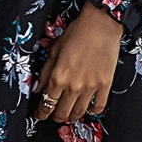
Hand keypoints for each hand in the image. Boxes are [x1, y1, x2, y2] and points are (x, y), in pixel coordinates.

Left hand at [33, 0, 123, 122]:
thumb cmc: (76, 33)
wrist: (101, 25)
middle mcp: (73, 86)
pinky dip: (92, 111)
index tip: (39, 115)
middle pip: (61, 112)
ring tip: (69, 113)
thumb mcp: (54, 49)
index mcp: (58, 77)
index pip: (46, 104)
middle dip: (55, 117)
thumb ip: (45, 72)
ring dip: (71, 115)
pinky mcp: (105, 85)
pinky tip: (89, 108)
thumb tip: (37, 89)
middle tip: (53, 115)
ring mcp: (90, 87)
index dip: (41, 113)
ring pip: (78, 112)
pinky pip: (98, 106)